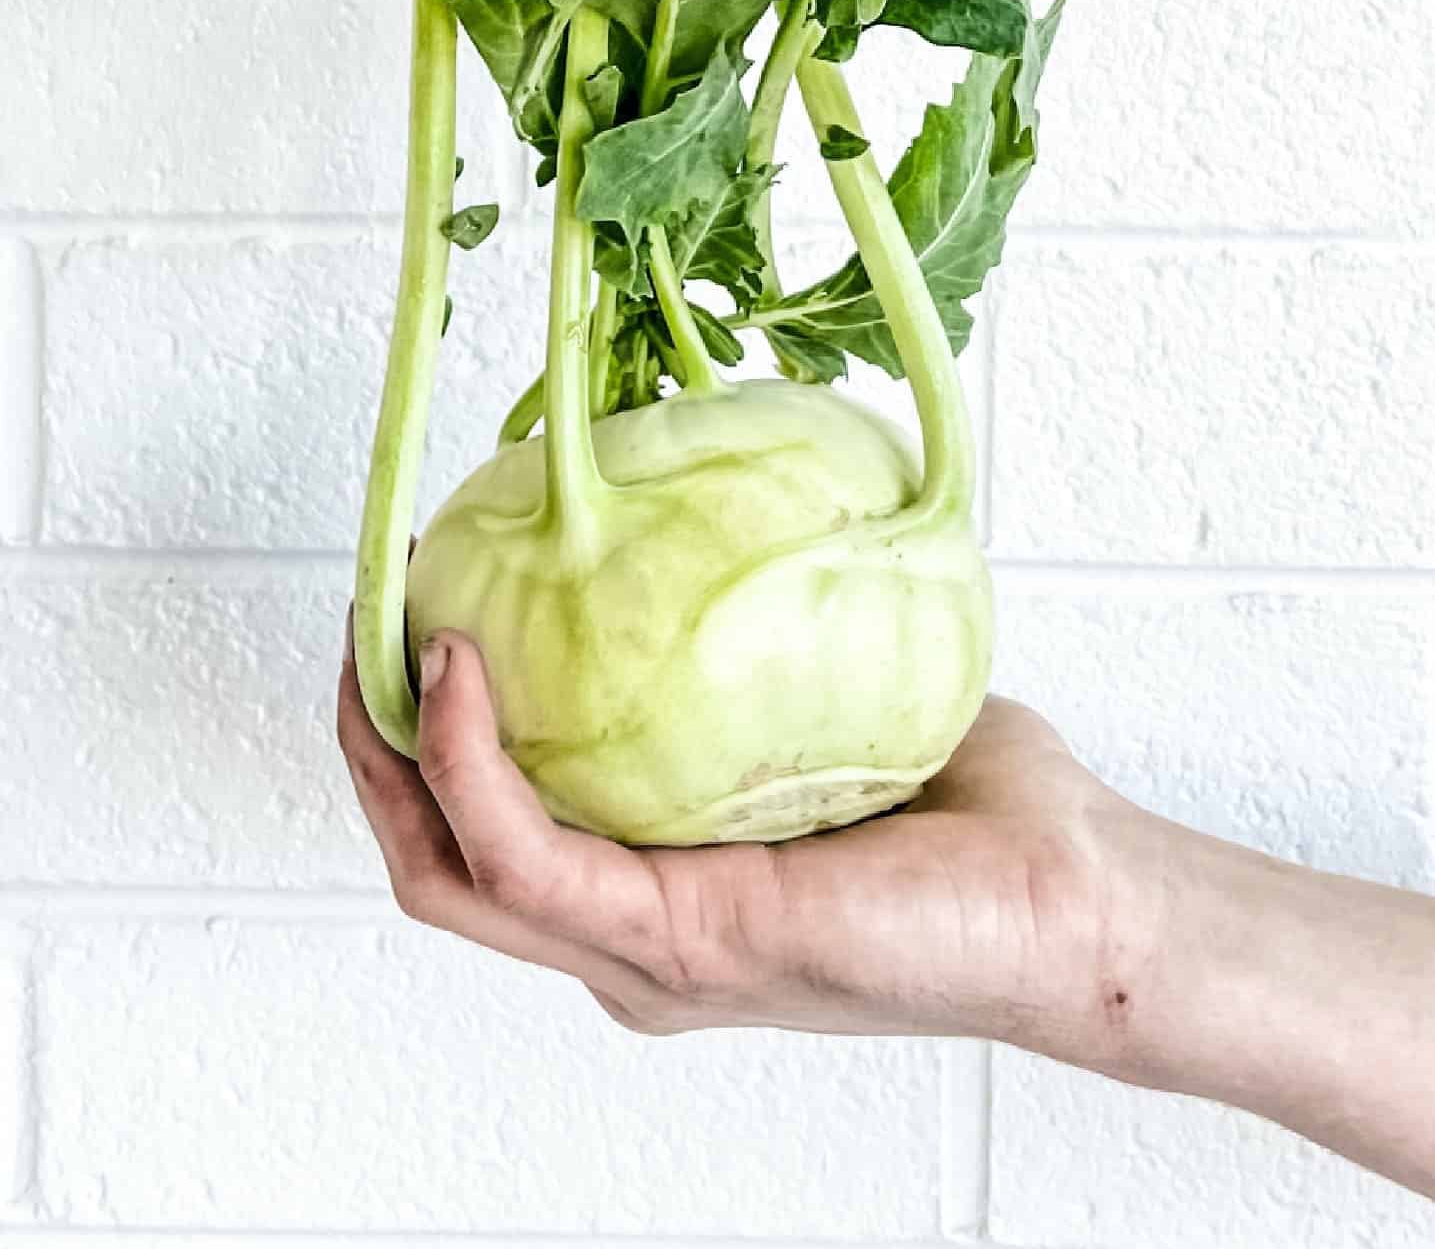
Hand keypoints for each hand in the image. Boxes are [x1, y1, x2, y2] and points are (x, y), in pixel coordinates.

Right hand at [336, 629, 1146, 1050]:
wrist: (1070, 892)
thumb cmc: (975, 801)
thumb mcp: (825, 681)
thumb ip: (750, 617)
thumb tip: (705, 481)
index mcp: (649, 890)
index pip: (480, 823)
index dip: (416, 722)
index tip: (410, 599)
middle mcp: (626, 937)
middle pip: (430, 853)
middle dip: (367, 738)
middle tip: (365, 615)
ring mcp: (639, 953)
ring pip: (446, 866)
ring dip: (388, 747)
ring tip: (385, 629)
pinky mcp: (672, 945)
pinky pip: (521, 857)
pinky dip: (467, 761)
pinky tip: (462, 668)